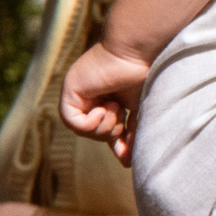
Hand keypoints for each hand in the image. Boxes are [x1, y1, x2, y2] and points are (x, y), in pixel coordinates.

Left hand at [60, 39, 148, 161]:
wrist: (137, 52)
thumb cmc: (146, 74)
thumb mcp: (141, 111)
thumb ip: (133, 134)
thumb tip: (127, 163)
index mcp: (111, 98)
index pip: (108, 129)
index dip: (117, 143)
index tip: (127, 158)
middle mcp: (93, 96)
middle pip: (95, 133)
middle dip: (110, 133)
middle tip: (121, 118)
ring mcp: (80, 93)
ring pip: (83, 130)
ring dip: (102, 126)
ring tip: (115, 107)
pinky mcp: (70, 91)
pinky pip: (73, 122)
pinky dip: (90, 123)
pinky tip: (103, 107)